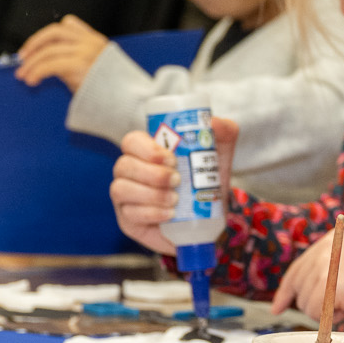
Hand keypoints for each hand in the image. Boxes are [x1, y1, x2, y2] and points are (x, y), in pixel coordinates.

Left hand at [15, 15, 108, 89]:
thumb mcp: (94, 67)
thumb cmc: (110, 90)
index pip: (68, 23)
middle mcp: (90, 42)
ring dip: (31, 63)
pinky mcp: (79, 64)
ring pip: (48, 51)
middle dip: (34, 43)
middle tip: (23, 57)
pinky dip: (36, 72)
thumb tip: (48, 62)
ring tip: (24, 75)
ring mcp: (85, 51)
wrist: (127, 101)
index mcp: (95, 40)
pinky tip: (32, 80)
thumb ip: (74, 59)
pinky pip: (49, 65)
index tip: (36, 45)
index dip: (49, 33)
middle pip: (53, 32)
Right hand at [109, 117, 239, 256]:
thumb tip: (214, 122)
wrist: (210, 219)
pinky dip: (151, 213)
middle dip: (151, 173)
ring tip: (175, 199)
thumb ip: (223, 133)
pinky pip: (129, 214)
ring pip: (121, 189)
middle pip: (124, 165)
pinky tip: (170, 214)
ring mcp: (126, 197)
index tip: (171, 158)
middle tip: (177, 180)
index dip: (146, 148)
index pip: (132, 141)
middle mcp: (131, 172)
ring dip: (150, 194)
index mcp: (146, 152)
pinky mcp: (128, 220)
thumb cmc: (207, 182)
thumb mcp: (219, 157)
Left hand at [272, 226, 343, 322]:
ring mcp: (321, 266)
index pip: (299, 267)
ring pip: (305, 301)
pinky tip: (343, 310)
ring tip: (343, 306)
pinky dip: (327, 317)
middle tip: (322, 312)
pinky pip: (313, 310)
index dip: (287, 291)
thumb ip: (332, 268)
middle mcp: (322, 249)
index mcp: (330, 240)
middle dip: (305, 302)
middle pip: (298, 284)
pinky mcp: (323, 283)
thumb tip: (305, 293)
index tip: (277, 308)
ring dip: (321, 311)